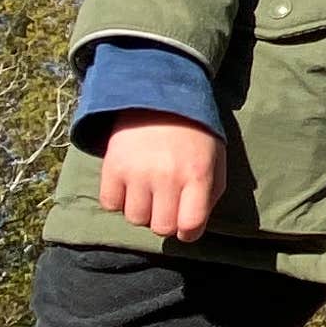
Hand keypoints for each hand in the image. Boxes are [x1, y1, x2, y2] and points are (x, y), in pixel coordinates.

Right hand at [98, 114, 222, 240]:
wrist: (159, 94)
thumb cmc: (194, 133)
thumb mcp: (215, 160)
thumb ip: (209, 194)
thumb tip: (192, 227)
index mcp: (197, 175)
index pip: (190, 226)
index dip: (189, 232)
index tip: (186, 225)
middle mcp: (167, 176)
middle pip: (161, 227)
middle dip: (165, 220)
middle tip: (166, 202)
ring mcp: (137, 172)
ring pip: (135, 219)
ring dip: (142, 210)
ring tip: (148, 190)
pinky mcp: (112, 167)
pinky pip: (110, 205)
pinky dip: (118, 200)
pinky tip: (129, 184)